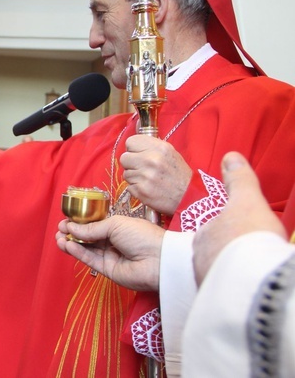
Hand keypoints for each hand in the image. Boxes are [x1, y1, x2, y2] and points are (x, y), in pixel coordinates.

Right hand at [56, 215, 164, 290]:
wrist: (158, 260)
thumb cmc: (142, 236)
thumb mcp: (115, 224)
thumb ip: (92, 228)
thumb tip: (72, 227)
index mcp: (117, 227)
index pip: (93, 224)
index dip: (79, 223)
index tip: (66, 220)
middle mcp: (112, 241)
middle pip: (87, 237)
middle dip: (72, 233)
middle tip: (60, 230)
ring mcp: (110, 256)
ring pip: (86, 249)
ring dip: (71, 243)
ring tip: (58, 238)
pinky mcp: (108, 270)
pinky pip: (90, 260)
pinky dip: (78, 252)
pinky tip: (67, 245)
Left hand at [120, 135, 191, 214]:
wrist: (189, 197)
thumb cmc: (179, 174)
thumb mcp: (170, 153)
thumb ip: (151, 147)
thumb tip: (133, 146)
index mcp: (159, 148)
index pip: (130, 141)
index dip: (133, 149)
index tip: (138, 154)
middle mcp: (151, 160)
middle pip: (124, 157)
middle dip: (131, 164)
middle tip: (141, 168)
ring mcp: (145, 176)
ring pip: (126, 173)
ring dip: (134, 177)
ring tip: (148, 180)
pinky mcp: (141, 191)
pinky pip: (129, 186)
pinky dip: (136, 188)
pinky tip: (148, 188)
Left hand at [192, 152, 285, 284]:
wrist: (255, 278)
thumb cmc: (252, 238)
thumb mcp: (249, 201)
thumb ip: (239, 180)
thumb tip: (230, 157)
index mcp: (206, 233)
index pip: (211, 231)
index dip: (224, 233)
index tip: (237, 239)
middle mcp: (199, 256)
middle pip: (211, 253)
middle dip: (224, 254)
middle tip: (242, 256)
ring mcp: (205, 277)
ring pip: (214, 271)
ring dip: (228, 271)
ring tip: (245, 272)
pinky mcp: (215, 298)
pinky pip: (222, 290)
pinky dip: (232, 287)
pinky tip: (246, 287)